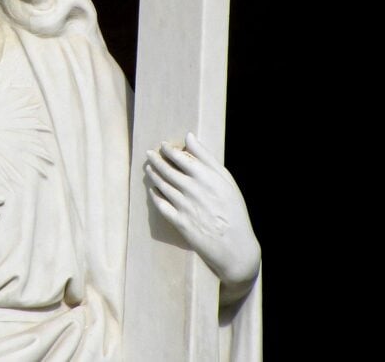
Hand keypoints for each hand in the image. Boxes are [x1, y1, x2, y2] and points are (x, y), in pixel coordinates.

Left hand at [145, 133, 260, 288]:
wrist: (236, 247)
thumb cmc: (234, 211)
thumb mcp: (227, 181)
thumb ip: (206, 157)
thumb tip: (189, 136)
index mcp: (206, 177)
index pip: (180, 157)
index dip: (168, 149)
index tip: (163, 145)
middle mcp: (193, 190)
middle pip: (167, 170)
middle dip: (156, 159)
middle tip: (149, 153)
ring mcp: (184, 206)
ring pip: (162, 185)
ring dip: (153, 175)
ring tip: (149, 168)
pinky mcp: (179, 222)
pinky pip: (160, 205)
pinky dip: (154, 196)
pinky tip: (152, 190)